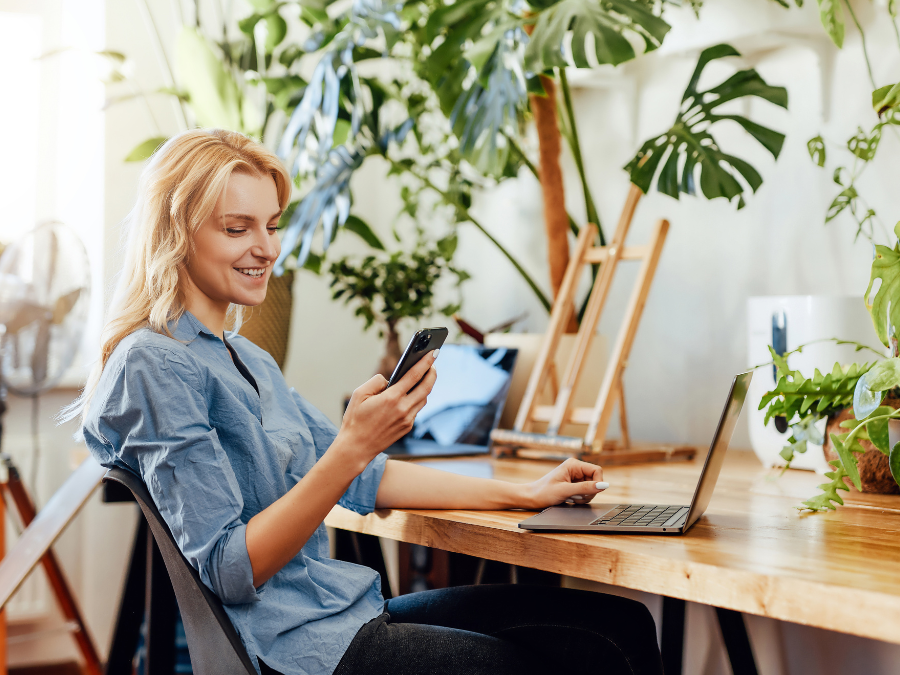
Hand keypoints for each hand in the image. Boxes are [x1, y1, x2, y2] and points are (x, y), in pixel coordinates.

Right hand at [332, 351, 437, 470]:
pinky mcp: (407, 427)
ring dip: (426, 386)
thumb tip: (390, 379)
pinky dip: (417, 398)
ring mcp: (407, 419)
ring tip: (425, 375)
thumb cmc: (355, 419)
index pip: (414, 375)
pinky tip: (414, 392)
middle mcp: (403, 409)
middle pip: (426, 387)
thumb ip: (376, 381)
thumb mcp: (359, 394)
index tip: (433, 352)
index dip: (426, 362)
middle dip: (432, 372)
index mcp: (391, 398)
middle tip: (433, 362)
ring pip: (423, 398)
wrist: (356, 447)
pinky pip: (416, 409)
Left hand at [522, 458, 606, 509]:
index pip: (597, 470)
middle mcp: (576, 468)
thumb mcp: (565, 491)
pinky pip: (585, 492)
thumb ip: (585, 488)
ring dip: (584, 496)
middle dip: (589, 492)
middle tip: (575, 497)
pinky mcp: (574, 484)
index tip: (590, 493)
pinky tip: (570, 499)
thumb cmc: (544, 492)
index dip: (598, 482)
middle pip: (595, 480)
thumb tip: (603, 486)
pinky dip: (580, 498)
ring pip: (591, 488)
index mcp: (574, 464)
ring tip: (570, 498)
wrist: (532, 498)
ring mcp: (575, 476)